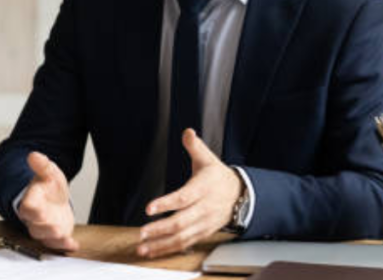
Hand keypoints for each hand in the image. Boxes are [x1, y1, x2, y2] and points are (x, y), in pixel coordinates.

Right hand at [17, 152, 78, 251]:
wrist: (55, 198)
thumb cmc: (49, 186)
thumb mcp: (49, 172)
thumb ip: (42, 165)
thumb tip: (33, 155)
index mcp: (31, 201)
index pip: (27, 208)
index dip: (32, 210)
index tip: (38, 209)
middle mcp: (36, 218)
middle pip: (35, 227)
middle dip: (45, 228)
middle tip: (55, 228)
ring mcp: (45, 228)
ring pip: (45, 238)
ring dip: (55, 238)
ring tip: (63, 235)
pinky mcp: (56, 236)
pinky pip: (58, 245)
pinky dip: (65, 246)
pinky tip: (73, 245)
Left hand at [137, 129, 243, 257]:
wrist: (240, 195)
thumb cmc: (218, 177)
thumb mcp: (208, 159)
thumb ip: (195, 146)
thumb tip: (187, 132)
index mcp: (204, 188)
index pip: (183, 197)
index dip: (166, 203)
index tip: (149, 208)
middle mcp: (205, 208)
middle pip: (182, 221)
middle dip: (161, 228)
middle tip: (143, 231)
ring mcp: (205, 223)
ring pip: (183, 237)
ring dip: (162, 244)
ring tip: (144, 247)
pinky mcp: (203, 232)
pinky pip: (186, 244)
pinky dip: (169, 249)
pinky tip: (154, 250)